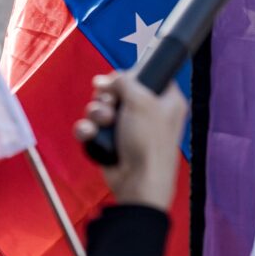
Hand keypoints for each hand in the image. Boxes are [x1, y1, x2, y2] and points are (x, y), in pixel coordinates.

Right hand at [75, 71, 185, 209]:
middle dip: (107, 96)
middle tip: (110, 104)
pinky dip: (88, 128)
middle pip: (118, 90)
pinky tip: (91, 133)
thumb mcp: (141, 102)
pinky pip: (92, 125)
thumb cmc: (148, 142)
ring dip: (96, 113)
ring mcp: (128, 127)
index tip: (121, 80)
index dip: (131, 75)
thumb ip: (124, 82)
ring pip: (101, 107)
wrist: (137, 180)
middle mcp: (148, 112)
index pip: (148, 76)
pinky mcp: (111, 140)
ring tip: (103, 123)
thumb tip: (107, 80)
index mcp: (166, 101)